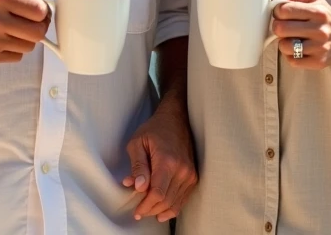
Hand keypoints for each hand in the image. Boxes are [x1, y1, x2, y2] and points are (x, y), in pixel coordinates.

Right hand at [0, 0, 54, 63]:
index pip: (39, 11)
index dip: (43, 10)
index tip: (37, 8)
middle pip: (38, 33)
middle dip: (39, 26)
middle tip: (31, 21)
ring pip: (30, 46)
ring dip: (27, 38)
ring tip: (15, 28)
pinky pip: (18, 57)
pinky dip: (16, 49)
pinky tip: (5, 38)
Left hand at [122, 102, 197, 223]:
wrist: (176, 118)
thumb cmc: (154, 129)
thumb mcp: (137, 143)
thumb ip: (138, 166)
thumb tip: (138, 187)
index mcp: (167, 161)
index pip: (157, 193)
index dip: (145, 206)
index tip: (136, 211)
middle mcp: (182, 169)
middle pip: (166, 200)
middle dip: (151, 210)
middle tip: (139, 212)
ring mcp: (190, 173)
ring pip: (175, 202)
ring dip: (160, 210)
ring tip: (148, 211)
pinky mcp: (193, 176)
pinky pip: (183, 198)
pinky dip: (172, 208)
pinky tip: (162, 212)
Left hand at [271, 0, 330, 70]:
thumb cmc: (327, 18)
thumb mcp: (316, 0)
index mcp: (318, 11)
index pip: (283, 10)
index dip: (277, 11)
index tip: (281, 13)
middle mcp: (320, 30)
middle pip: (280, 29)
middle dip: (278, 27)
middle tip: (284, 26)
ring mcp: (319, 48)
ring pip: (284, 46)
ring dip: (283, 42)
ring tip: (291, 38)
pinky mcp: (318, 62)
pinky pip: (292, 61)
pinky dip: (290, 55)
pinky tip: (297, 49)